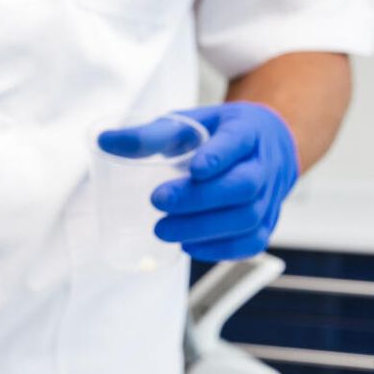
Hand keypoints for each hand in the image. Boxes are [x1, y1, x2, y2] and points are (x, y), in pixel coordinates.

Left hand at [98, 103, 299, 260]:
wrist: (267, 146)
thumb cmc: (219, 135)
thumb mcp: (190, 123)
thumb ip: (150, 135)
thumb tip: (103, 141)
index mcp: (248, 131)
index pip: (238, 142)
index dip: (219, 155)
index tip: (194, 168)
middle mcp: (266, 164)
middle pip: (243, 185)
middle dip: (201, 198)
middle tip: (158, 202)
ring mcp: (270, 196)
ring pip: (248, 217)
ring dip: (205, 229)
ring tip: (163, 230)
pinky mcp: (267, 222)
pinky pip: (251, 242)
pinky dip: (220, 249)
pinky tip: (188, 246)